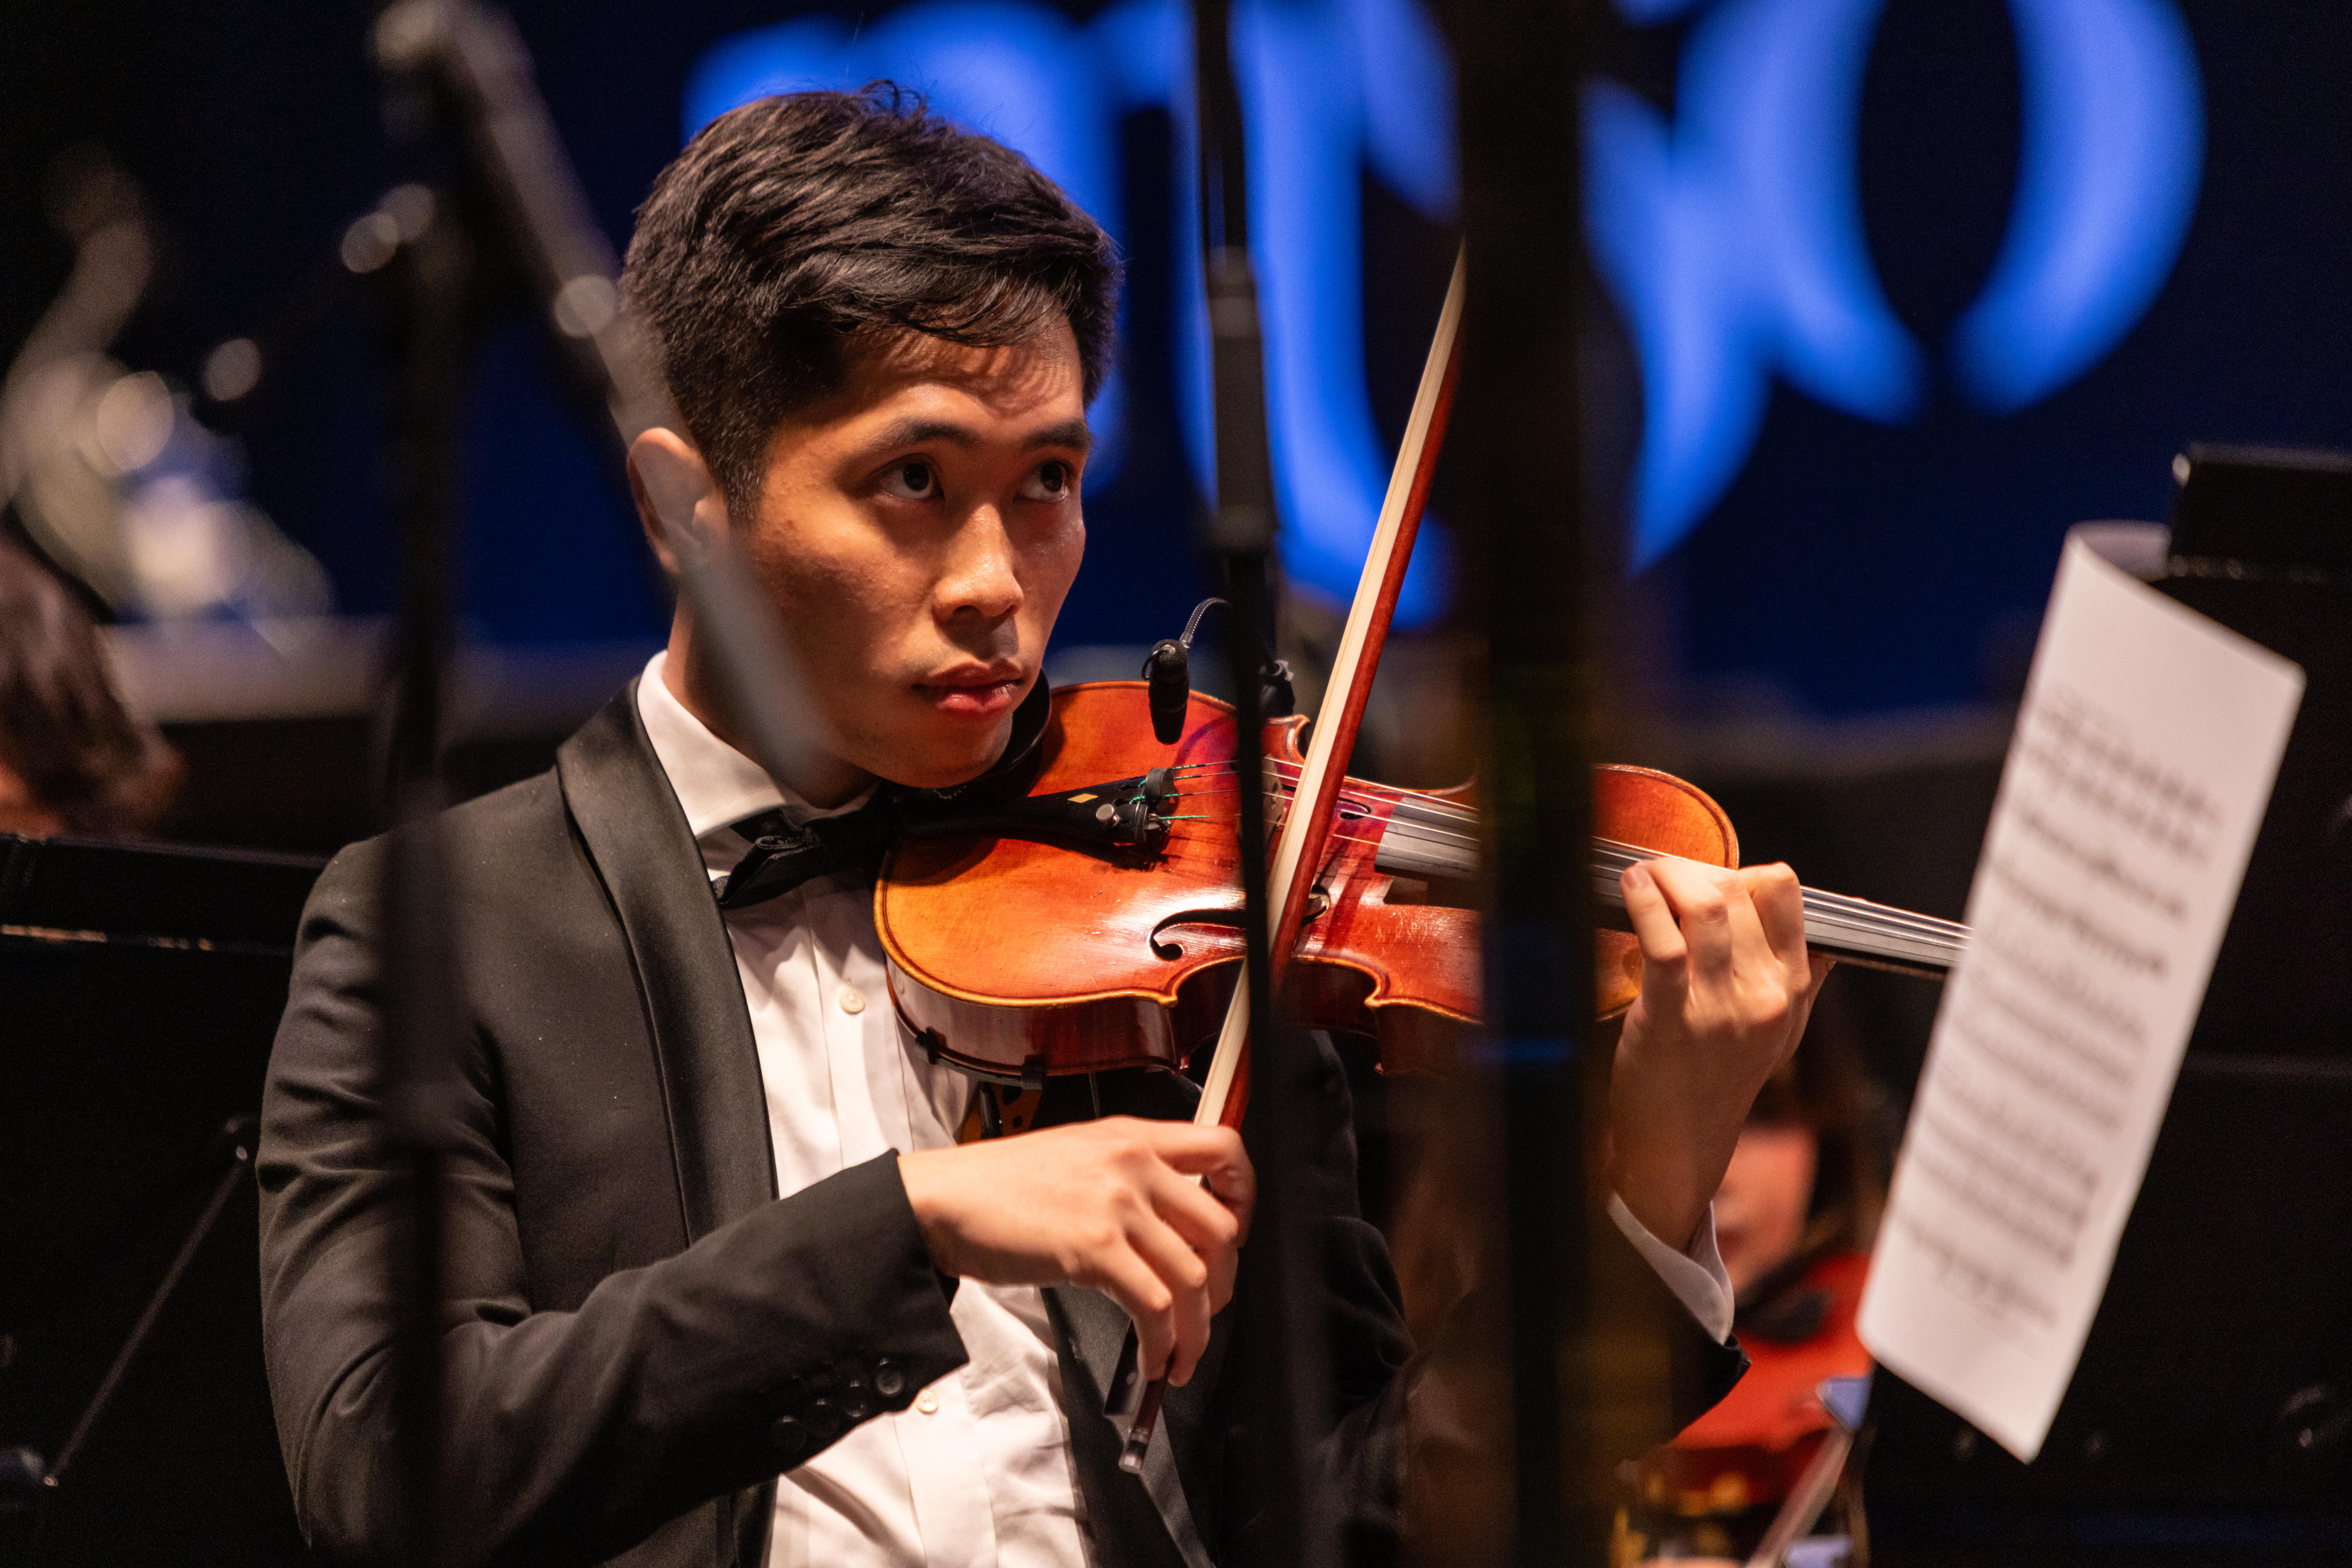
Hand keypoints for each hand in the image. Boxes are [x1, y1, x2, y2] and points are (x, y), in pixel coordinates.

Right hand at [897, 1117, 1253, 1385]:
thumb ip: (1127, 1175)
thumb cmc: (999, 1186)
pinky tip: (1151, 1359)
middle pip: (1221, 1227)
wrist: (944, 1200)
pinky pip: (1155, 1306)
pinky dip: (1162, 1342)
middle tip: (1206, 1312)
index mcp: (1132, 1136)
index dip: (1246, 1196)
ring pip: (1195, 1275)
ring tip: (1180, 1355)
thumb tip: (1170, 1226)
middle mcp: (1133, 1163)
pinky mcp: (1095, 1248)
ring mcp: (1117, 1204)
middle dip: (1224, 1284)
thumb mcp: (1077, 1155)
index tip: (1237, 1233)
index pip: (1224, 1147)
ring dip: (1196, 1329)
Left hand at [1607, 858, 1831, 1251]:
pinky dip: (1645, 903)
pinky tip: (1630, 891)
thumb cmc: (1718, 1078)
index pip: (1784, 894)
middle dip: (1693, 871)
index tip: (1711, 881)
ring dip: (1665, 876)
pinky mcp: (1671, 1021)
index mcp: (1791, 989)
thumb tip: (1832, 938)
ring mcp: (1720, 1009)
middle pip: (1737, 891)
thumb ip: (1803, 980)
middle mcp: (1764, 996)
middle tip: (1662, 878)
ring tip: (1642, 878)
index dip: (1742, 872)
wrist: (1680, 1146)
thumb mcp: (1780, 1032)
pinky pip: (1665, 944)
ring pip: (1706, 906)